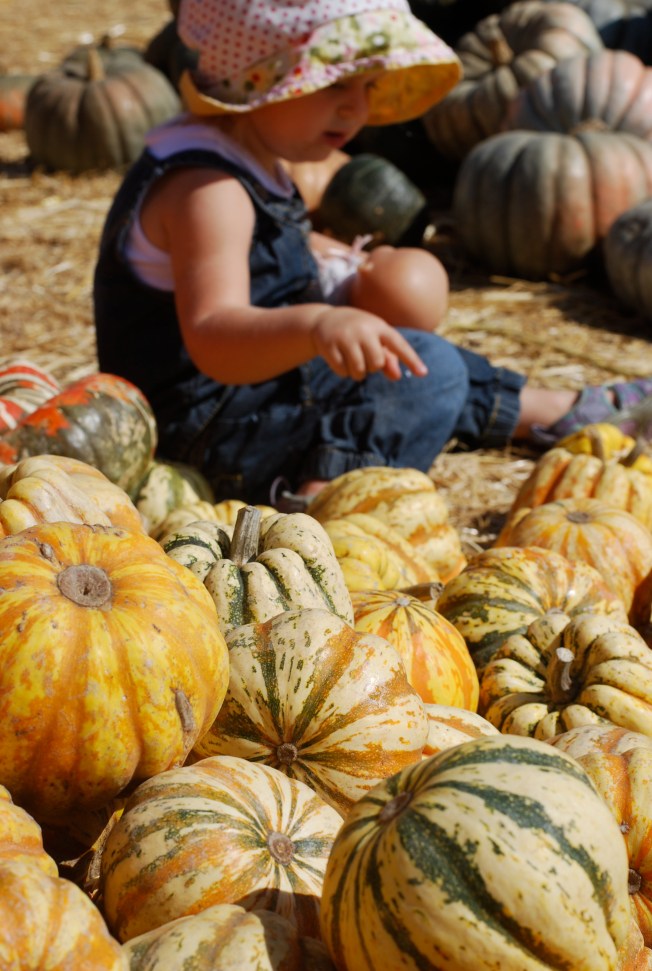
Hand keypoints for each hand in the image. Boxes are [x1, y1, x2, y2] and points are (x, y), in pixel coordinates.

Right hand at [311, 306, 427, 380]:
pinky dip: (343, 372)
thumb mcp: (374, 339)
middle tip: (364, 356)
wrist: (324, 320)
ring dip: (358, 373)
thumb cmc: (357, 332)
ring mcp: (345, 337)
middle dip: (371, 367)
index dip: (411, 359)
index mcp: (379, 326)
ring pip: (359, 371)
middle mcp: (363, 330)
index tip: (423, 373)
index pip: (398, 345)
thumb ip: (389, 358)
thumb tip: (397, 376)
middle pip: (377, 364)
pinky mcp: (329, 346)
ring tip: (353, 361)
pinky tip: (340, 359)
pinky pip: (343, 371)